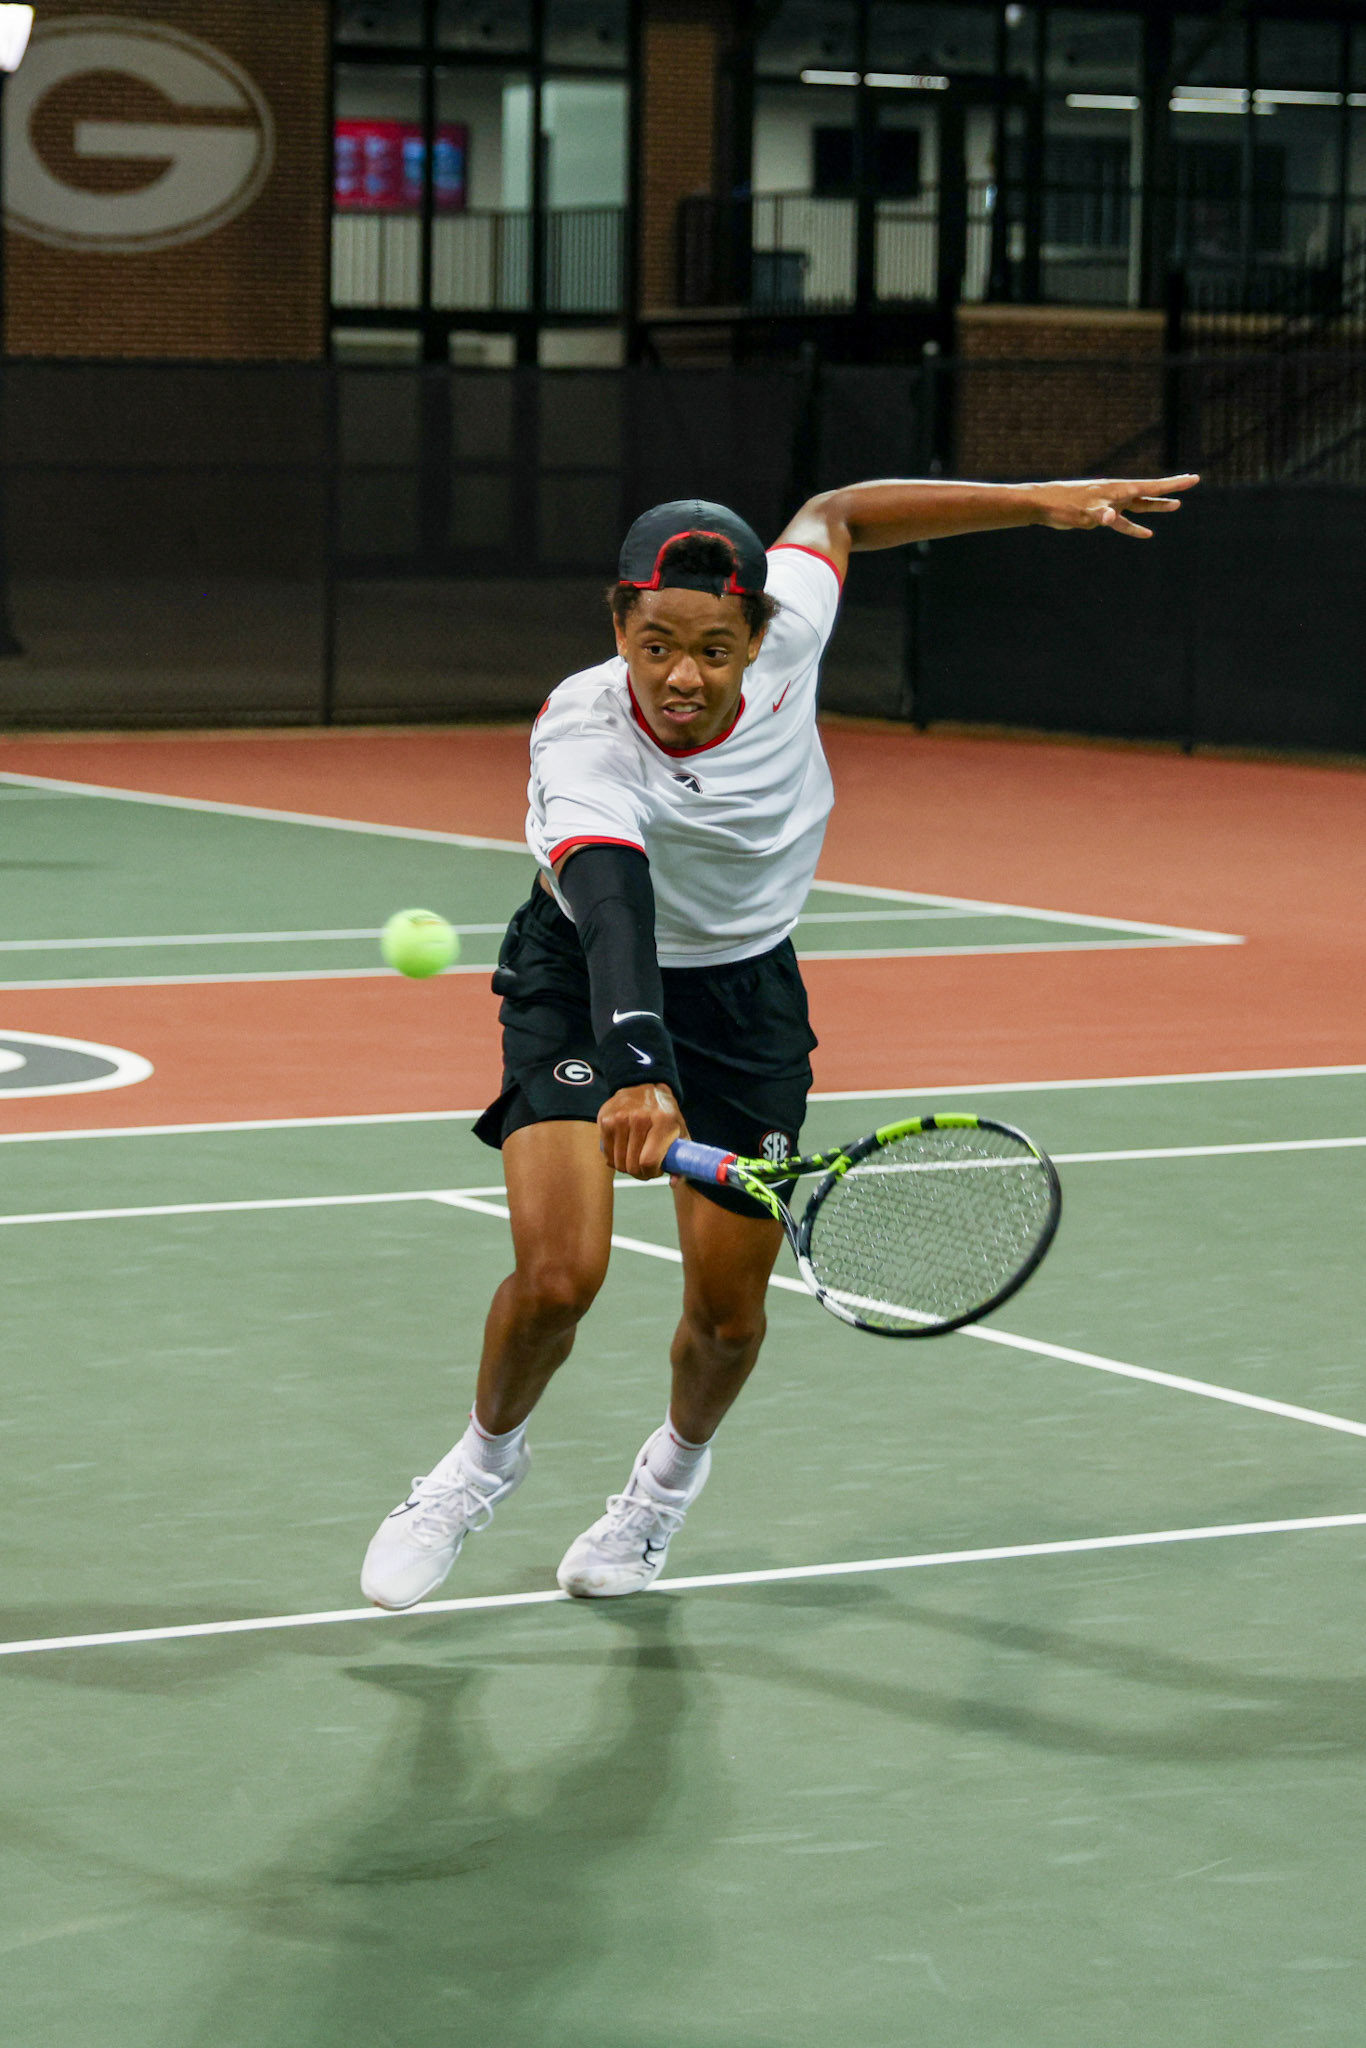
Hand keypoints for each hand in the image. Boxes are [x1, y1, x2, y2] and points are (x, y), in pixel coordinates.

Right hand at [598, 1083, 686, 1178]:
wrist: (643, 1085)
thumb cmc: (665, 1114)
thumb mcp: (680, 1132)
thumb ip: (682, 1160)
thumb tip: (674, 1183)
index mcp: (662, 1122)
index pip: (649, 1161)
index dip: (652, 1173)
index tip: (656, 1170)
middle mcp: (639, 1118)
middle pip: (632, 1164)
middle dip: (640, 1173)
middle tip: (645, 1167)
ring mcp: (620, 1118)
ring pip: (618, 1162)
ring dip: (626, 1167)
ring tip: (635, 1158)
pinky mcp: (605, 1119)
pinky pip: (607, 1153)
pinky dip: (614, 1158)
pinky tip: (624, 1150)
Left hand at [1033, 474, 1198, 538]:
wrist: (1045, 505)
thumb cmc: (1065, 505)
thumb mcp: (1084, 511)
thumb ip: (1100, 514)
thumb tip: (1110, 518)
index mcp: (1119, 489)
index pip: (1152, 486)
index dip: (1174, 484)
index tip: (1193, 478)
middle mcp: (1118, 494)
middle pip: (1151, 492)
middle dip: (1171, 490)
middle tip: (1191, 483)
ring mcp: (1111, 503)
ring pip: (1139, 506)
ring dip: (1157, 507)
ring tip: (1175, 506)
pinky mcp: (1101, 514)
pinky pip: (1124, 522)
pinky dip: (1135, 527)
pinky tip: (1147, 534)